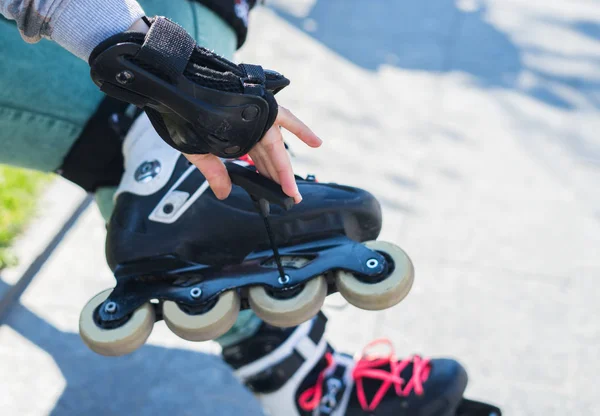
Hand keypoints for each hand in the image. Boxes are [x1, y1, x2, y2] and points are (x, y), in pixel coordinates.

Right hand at [184, 107, 321, 202]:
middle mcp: (252, 129)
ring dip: (285, 169)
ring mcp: (260, 119)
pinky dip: (301, 129)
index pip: (256, 162)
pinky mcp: (265, 109)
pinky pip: (287, 120)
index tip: (271, 194)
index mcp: (238, 137)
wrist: (182, 90)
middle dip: (277, 180)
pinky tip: (316, 142)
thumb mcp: (199, 151)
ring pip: (277, 148)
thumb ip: (214, 173)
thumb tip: (223, 194)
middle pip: (269, 159)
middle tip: (288, 197)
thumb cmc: (187, 116)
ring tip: (293, 189)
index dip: (264, 178)